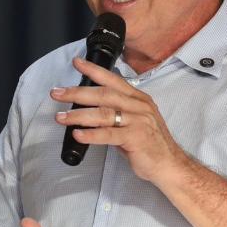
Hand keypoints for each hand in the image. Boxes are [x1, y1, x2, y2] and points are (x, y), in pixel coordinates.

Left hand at [52, 57, 189, 182]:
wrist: (169, 164)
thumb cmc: (149, 143)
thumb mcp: (135, 121)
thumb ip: (116, 112)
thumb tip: (91, 109)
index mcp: (138, 98)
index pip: (113, 79)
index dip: (94, 70)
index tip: (77, 63)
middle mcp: (138, 106)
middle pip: (103, 94)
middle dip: (77, 92)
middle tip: (57, 93)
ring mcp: (138, 121)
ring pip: (103, 113)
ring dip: (78, 115)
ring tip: (60, 118)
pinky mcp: (135, 138)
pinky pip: (109, 135)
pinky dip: (91, 135)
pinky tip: (77, 135)